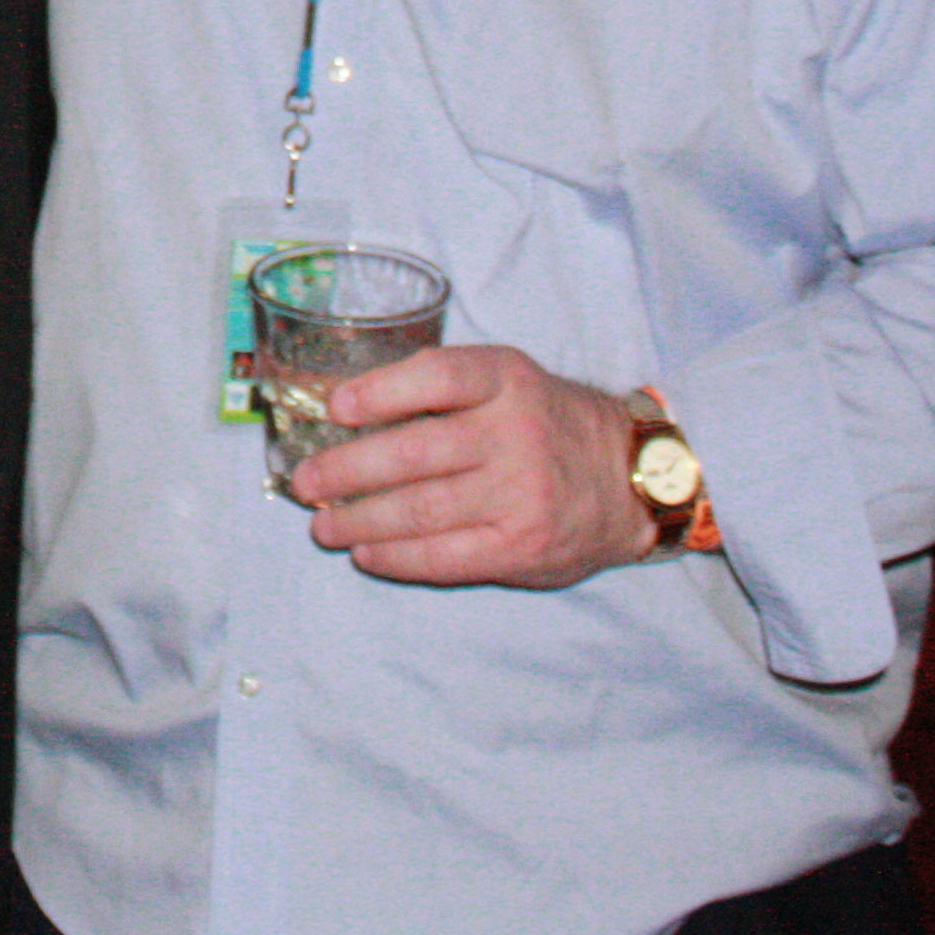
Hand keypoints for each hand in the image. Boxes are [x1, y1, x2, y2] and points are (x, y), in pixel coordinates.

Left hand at [290, 344, 652, 587]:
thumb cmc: (547, 422)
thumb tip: (348, 408)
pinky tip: (367, 553)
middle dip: (346, 470)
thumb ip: (444, 388)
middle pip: (413, 452)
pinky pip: (444, 557)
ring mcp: (519, 493)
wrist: (630, 478)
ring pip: (420, 510)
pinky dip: (396, 558)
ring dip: (359, 520)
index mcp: (505, 380)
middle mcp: (514, 433)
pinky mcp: (520, 546)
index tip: (336, 408)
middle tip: (304, 481)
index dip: (379, 392)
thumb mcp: (508, 380)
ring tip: (324, 524)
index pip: (436, 377)